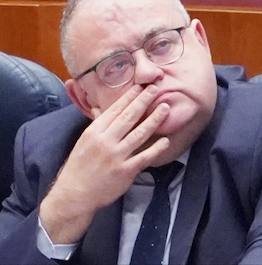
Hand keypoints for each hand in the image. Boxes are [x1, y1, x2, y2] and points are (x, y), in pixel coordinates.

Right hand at [39, 84, 171, 243]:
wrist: (73, 196)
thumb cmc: (79, 167)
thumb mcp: (84, 143)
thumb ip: (97, 126)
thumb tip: (99, 108)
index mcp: (94, 133)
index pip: (114, 110)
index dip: (129, 97)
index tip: (141, 87)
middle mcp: (105, 142)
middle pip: (129, 117)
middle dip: (144, 101)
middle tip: (156, 89)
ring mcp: (116, 157)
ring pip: (139, 133)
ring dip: (154, 119)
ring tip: (165, 108)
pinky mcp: (125, 171)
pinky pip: (144, 156)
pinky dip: (156, 148)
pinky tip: (166, 140)